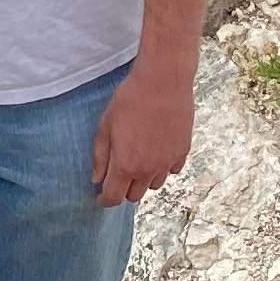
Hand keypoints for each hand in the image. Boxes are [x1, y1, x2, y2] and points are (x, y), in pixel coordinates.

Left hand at [91, 57, 195, 207]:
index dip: (104, 199)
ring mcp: (167, 162)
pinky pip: (171, 170)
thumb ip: (100, 156)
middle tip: (119, 171)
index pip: (113, 198)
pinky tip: (157, 149)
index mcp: (125, 165)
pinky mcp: (182, 152)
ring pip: (154, 185)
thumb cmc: (131, 98)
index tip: (101, 195)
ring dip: (144, 178)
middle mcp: (147, 170)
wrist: (163, 80)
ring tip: (139, 157)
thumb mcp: (106, 124)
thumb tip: (97, 179)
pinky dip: (163, 166)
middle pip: (134, 196)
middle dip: (124, 188)